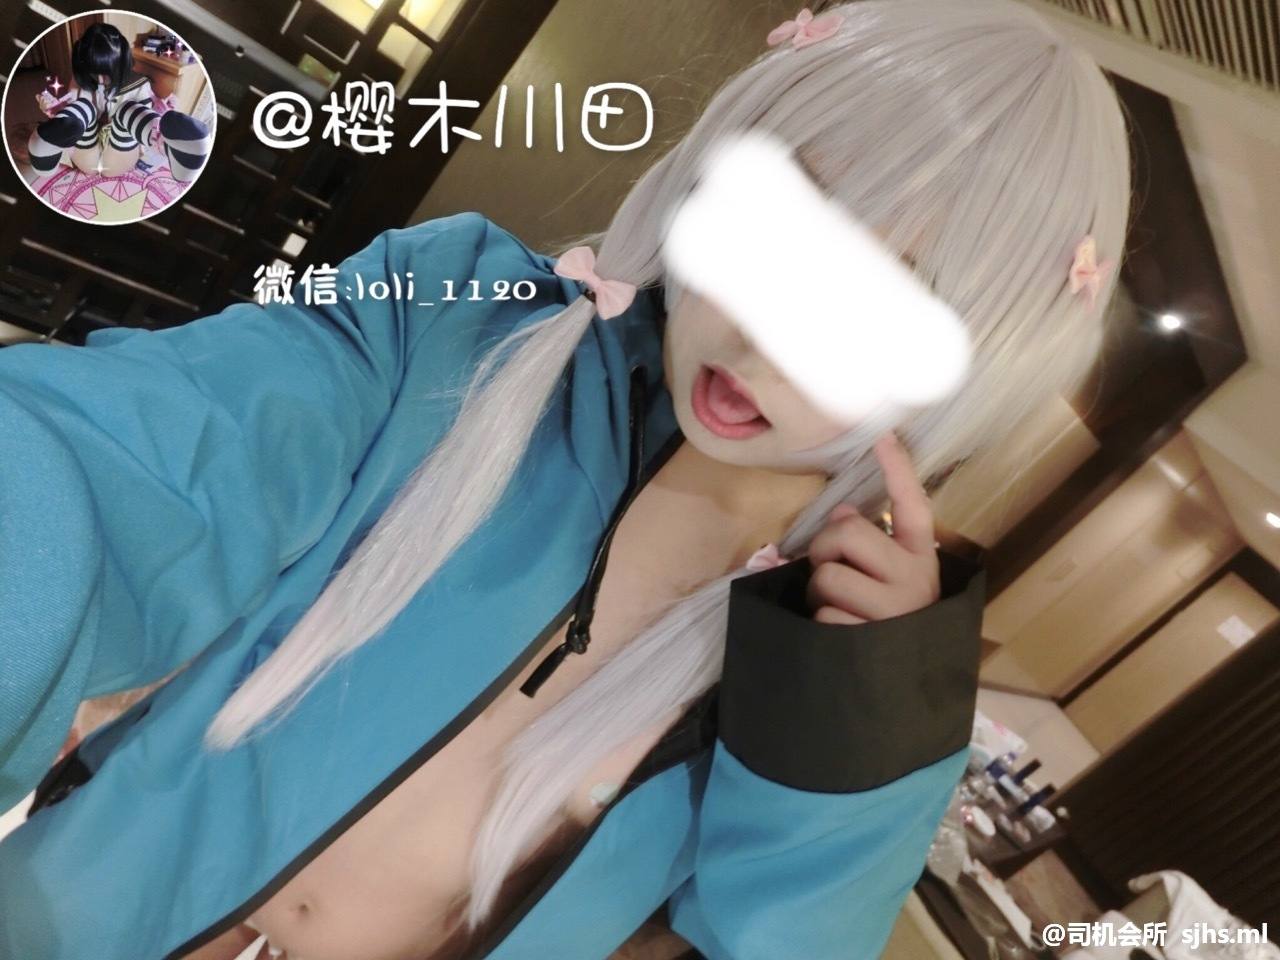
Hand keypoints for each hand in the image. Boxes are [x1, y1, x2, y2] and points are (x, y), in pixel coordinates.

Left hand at [805, 431, 940, 624]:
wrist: (904, 689)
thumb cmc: (890, 623)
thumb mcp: (891, 580)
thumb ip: (870, 545)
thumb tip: (840, 514)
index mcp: (921, 558)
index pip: (913, 506)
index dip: (898, 470)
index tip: (883, 437)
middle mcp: (914, 580)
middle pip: (847, 534)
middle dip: (823, 549)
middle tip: (827, 569)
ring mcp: (893, 611)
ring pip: (827, 576)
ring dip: (817, 592)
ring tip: (836, 609)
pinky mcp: (869, 641)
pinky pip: (823, 616)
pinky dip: (821, 625)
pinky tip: (840, 638)